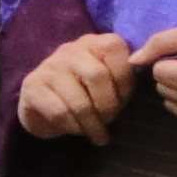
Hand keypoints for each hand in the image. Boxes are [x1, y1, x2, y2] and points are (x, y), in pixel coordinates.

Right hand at [14, 26, 139, 142]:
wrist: (45, 106)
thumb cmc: (88, 94)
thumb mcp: (112, 82)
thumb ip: (125, 76)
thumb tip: (145, 76)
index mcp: (94, 42)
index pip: (115, 49)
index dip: (124, 80)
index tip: (123, 100)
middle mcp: (70, 49)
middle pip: (97, 76)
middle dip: (107, 106)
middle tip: (109, 121)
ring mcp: (48, 66)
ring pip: (78, 100)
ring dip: (92, 123)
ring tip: (97, 134)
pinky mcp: (32, 86)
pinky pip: (59, 112)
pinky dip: (73, 127)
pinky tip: (76, 130)